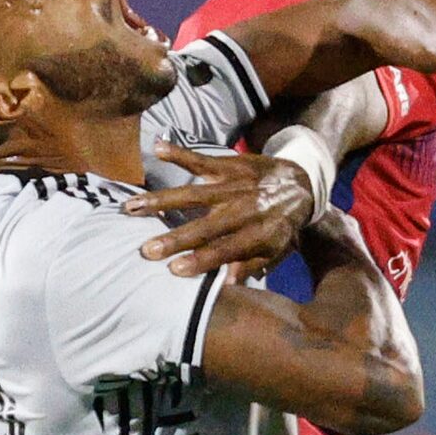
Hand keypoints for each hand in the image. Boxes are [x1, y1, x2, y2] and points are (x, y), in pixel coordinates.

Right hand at [125, 144, 319, 277]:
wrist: (302, 182)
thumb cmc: (281, 225)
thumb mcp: (276, 250)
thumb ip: (251, 266)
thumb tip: (226, 285)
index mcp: (257, 233)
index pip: (226, 249)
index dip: (201, 260)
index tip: (174, 270)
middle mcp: (244, 209)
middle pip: (206, 226)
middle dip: (176, 238)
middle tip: (146, 250)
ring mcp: (235, 185)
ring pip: (194, 193)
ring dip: (162, 199)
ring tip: (133, 207)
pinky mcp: (230, 165)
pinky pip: (202, 159)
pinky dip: (180, 153)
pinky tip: (157, 148)